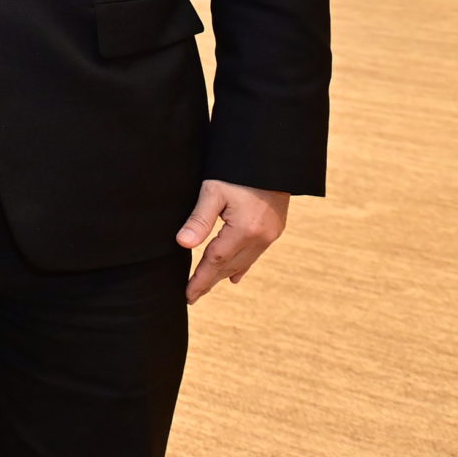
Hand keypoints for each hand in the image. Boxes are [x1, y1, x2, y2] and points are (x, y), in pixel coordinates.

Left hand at [178, 180, 289, 302]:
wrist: (272, 159)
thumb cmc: (238, 171)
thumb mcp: (213, 190)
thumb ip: (199, 219)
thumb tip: (183, 244)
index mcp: (244, 230)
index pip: (216, 261)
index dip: (200, 279)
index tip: (188, 295)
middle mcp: (260, 237)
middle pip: (229, 266)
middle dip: (209, 282)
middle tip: (192, 297)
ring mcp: (270, 235)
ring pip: (243, 262)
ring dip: (224, 275)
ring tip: (207, 287)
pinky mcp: (274, 229)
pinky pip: (255, 254)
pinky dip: (242, 266)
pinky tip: (235, 276)